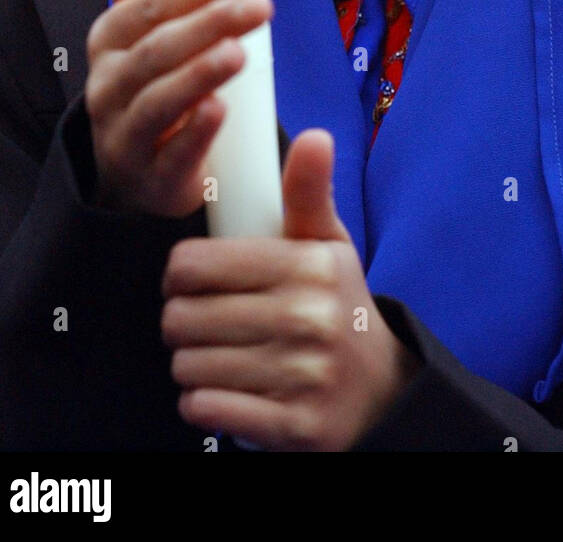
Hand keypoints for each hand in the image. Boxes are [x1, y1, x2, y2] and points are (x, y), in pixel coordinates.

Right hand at [69, 0, 272, 217]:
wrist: (135, 168)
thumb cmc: (148, 77)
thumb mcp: (138, 23)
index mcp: (111, 39)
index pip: (152, 2)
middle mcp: (110, 84)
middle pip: (159, 48)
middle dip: (211, 21)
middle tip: (263, 4)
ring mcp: (126, 134)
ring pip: (159, 100)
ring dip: (200, 72)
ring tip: (241, 51)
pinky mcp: (151, 180)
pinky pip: (169, 157)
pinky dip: (194, 134)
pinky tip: (221, 111)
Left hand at [161, 129, 421, 450]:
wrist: (382, 392)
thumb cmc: (337, 307)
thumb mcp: (328, 245)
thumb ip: (309, 192)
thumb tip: (315, 136)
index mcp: (309, 266)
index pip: (193, 266)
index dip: (180, 275)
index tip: (193, 282)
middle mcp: (307, 319)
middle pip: (182, 318)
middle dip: (181, 322)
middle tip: (202, 323)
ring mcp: (302, 376)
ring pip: (188, 366)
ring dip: (191, 364)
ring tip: (217, 355)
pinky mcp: (293, 426)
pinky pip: (206, 409)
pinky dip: (203, 403)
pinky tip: (226, 390)